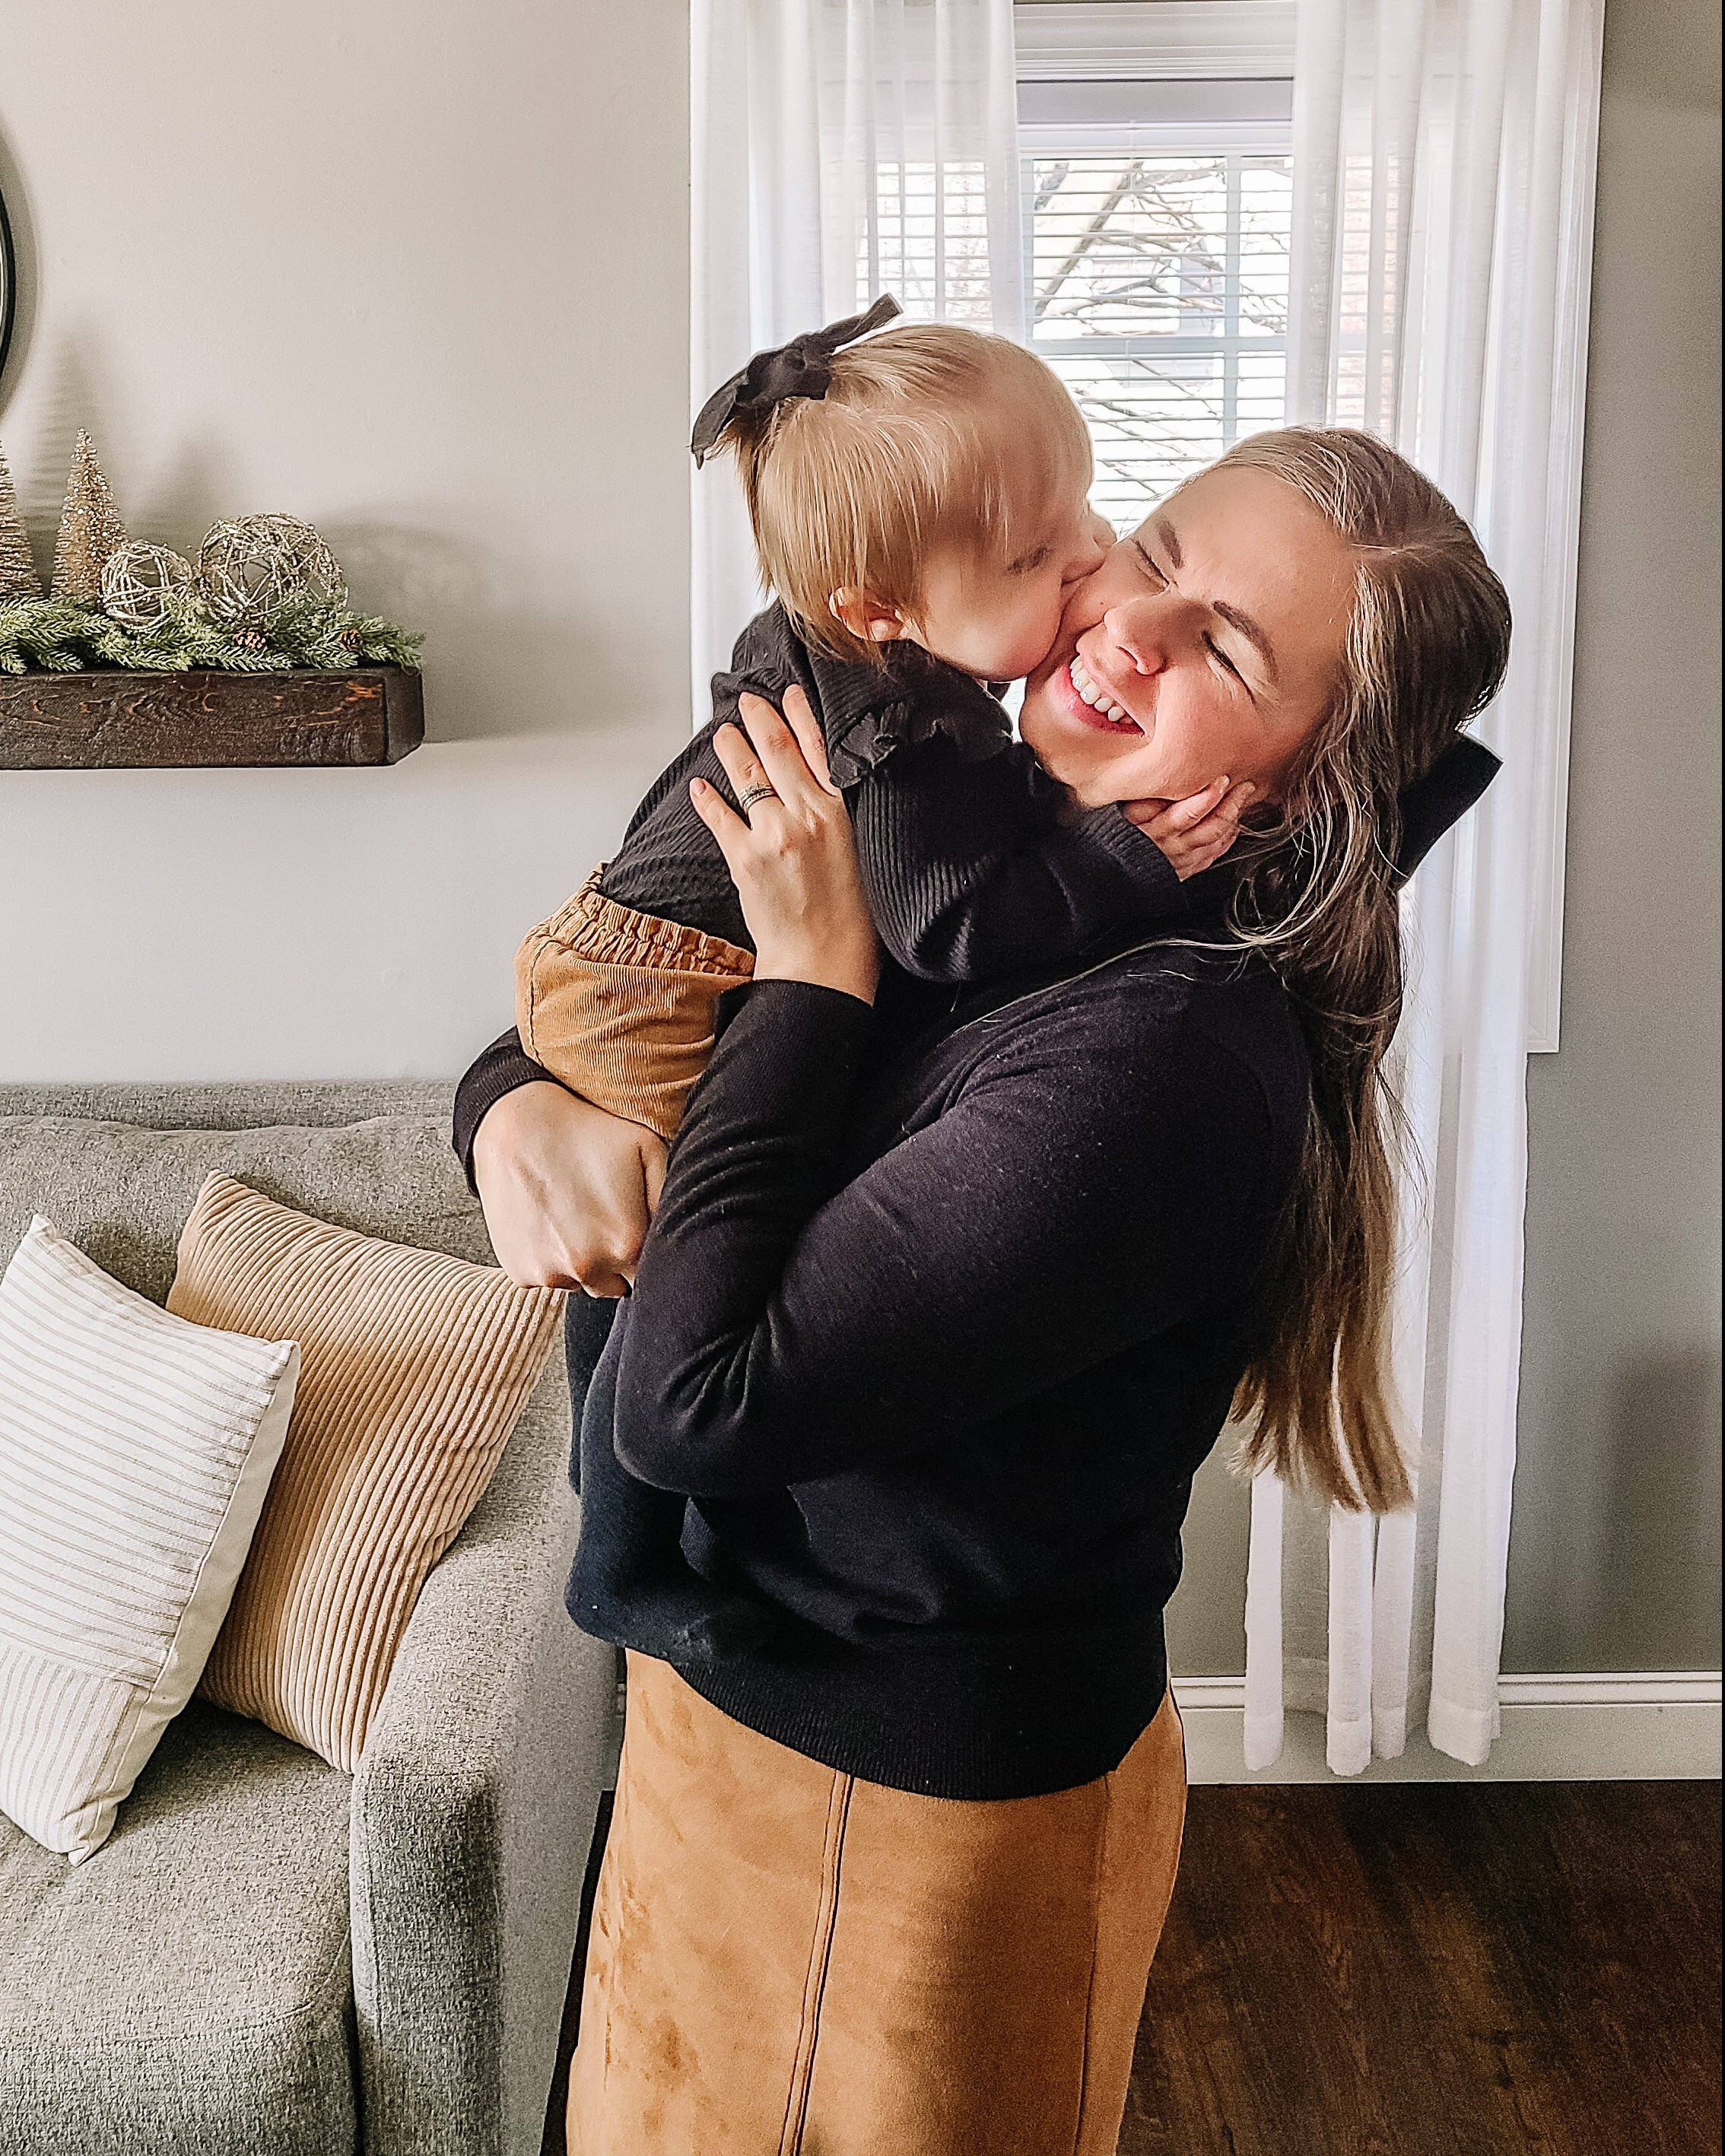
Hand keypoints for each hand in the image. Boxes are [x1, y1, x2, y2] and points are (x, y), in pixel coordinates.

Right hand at [471, 1081, 666, 1297]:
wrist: (515, 1126)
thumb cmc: (586, 1133)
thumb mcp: (647, 1148)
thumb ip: (670, 1198)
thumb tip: (680, 1236)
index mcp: (626, 1245)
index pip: (651, 1275)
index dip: (646, 1254)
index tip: (634, 1227)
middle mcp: (588, 1269)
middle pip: (617, 1286)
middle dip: (617, 1261)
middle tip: (603, 1217)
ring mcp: (550, 1274)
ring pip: (582, 1283)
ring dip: (584, 1262)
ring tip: (573, 1215)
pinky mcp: (521, 1272)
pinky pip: (548, 1277)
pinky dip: (551, 1258)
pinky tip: (549, 1221)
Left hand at [689, 686, 880, 1003]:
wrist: (824, 961)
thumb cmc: (851, 918)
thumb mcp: (861, 852)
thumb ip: (841, 815)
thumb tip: (820, 789)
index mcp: (841, 812)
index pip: (819, 747)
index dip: (801, 714)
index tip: (789, 693)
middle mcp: (807, 816)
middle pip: (777, 750)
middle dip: (759, 718)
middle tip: (747, 700)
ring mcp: (773, 834)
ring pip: (747, 775)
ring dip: (731, 747)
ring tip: (723, 732)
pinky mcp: (745, 858)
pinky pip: (720, 816)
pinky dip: (707, 798)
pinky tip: (700, 785)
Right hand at [1122, 777, 1256, 879]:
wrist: (1104, 870)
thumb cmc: (1111, 834)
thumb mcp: (1121, 809)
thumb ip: (1144, 794)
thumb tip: (1167, 770)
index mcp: (1152, 830)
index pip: (1188, 813)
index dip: (1209, 796)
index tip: (1222, 779)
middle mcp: (1168, 848)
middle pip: (1209, 827)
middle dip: (1231, 805)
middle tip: (1244, 786)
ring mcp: (1177, 861)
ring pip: (1214, 842)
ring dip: (1232, 820)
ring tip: (1241, 801)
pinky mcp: (1182, 872)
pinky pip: (1210, 857)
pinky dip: (1225, 841)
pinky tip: (1231, 827)